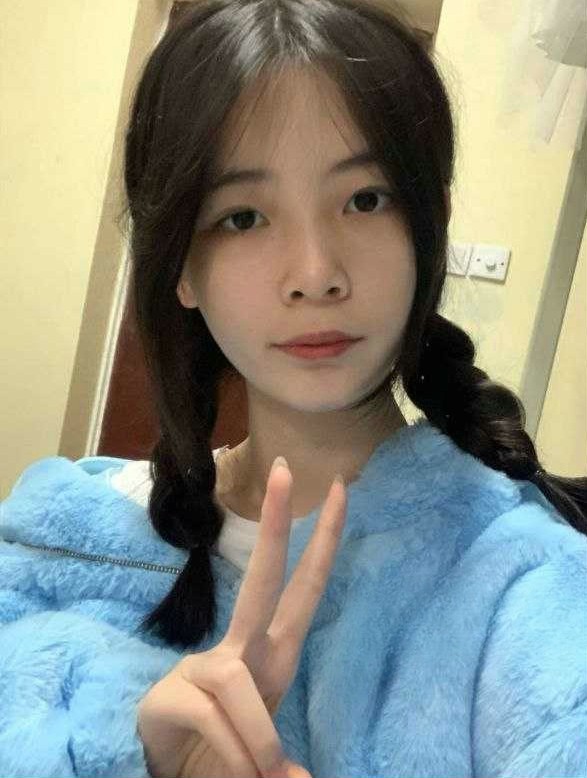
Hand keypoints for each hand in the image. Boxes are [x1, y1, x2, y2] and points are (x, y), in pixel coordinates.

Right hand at [137, 458, 346, 777]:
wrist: (168, 771)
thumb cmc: (223, 747)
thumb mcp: (265, 742)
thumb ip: (280, 749)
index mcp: (272, 650)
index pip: (304, 585)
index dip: (324, 540)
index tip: (339, 491)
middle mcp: (241, 648)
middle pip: (264, 576)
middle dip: (276, 523)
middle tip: (286, 467)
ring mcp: (206, 666)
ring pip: (238, 685)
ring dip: (256, 744)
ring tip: (263, 777)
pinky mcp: (173, 692)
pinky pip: (214, 718)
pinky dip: (235, 756)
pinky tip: (233, 771)